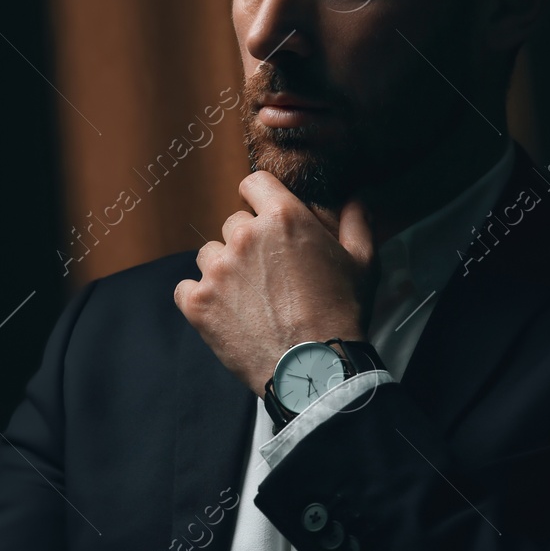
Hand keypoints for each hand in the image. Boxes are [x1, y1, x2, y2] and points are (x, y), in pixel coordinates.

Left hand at [173, 171, 375, 395]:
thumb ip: (357, 224)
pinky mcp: (197, 302)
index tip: (263, 213)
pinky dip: (201, 298)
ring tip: (249, 298)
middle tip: (268, 273)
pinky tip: (225, 313)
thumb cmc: (340, 315)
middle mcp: (245, 236)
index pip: (254, 183)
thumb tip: (357, 200)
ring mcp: (217, 270)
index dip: (259, 196)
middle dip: (248, 242)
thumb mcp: (362, 264)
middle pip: (233, 224)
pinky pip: (187, 287)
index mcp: (282, 218)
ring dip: (224, 269)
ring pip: (210, 254)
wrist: (313, 368)